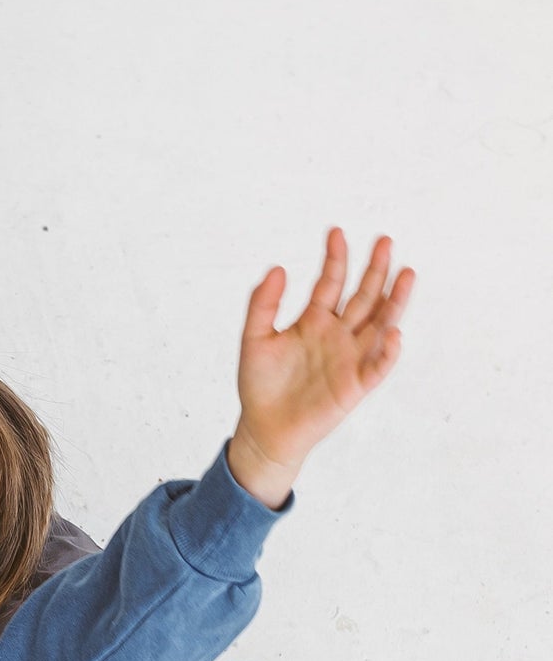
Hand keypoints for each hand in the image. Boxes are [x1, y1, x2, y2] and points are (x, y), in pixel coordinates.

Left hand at [227, 229, 414, 507]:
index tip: (335, 231)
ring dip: (394, 300)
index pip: (331, 282)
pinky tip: (392, 333)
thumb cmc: (259, 385)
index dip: (335, 258)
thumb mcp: (254, 340)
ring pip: (380, 323)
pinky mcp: (356, 385)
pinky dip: (388, 351)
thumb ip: (262, 306)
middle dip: (374, 269)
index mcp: (314, 321)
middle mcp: (337, 334)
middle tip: (384, 240)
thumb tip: (277, 268)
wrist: (264, 429)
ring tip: (406, 273)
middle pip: (363, 295)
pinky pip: (378, 366)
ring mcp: (350, 357)